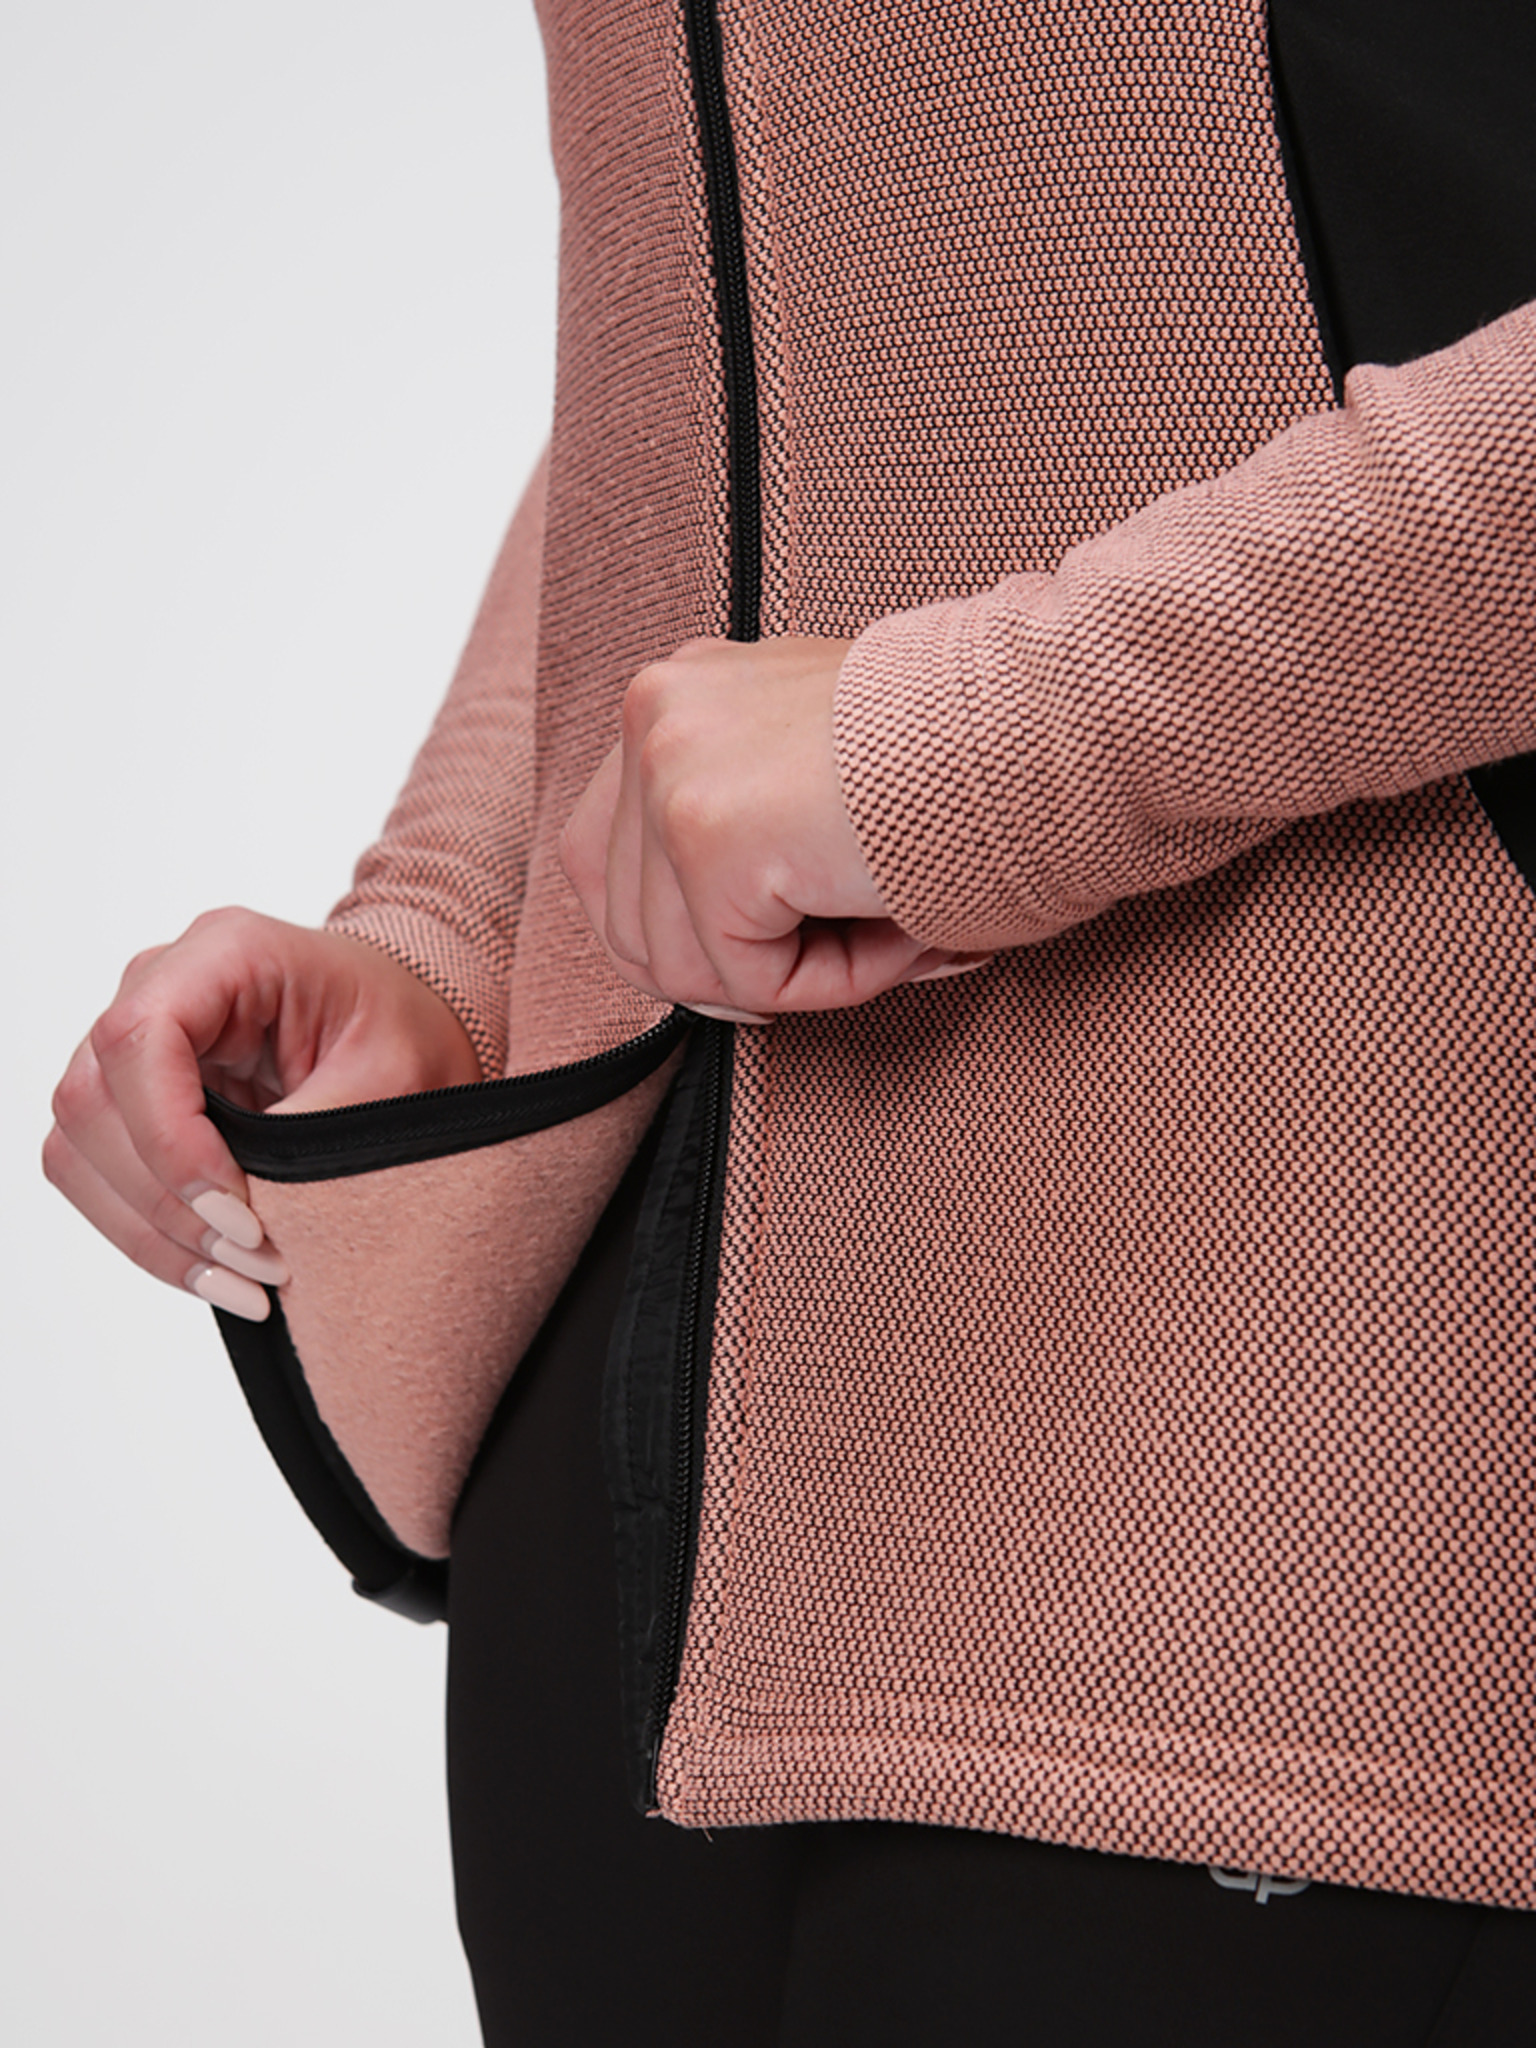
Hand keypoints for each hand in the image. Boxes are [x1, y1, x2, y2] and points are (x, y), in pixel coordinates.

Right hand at [43, 910, 480, 1320]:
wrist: (410, 1024)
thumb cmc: (406, 1029)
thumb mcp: (395, 1079)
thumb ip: (317, 1135)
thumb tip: (250, 1221)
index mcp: (227, 953)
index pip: (140, 1039)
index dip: (172, 1140)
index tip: (242, 1215)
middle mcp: (162, 986)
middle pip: (93, 1104)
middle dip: (167, 1203)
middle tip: (257, 1258)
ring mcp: (136, 1043)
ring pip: (80, 1150)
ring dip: (152, 1231)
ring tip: (246, 1279)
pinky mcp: (133, 1098)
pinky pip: (100, 1176)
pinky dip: (150, 1235)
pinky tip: (218, 1272)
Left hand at [559, 635, 988, 1020]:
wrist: (1047, 724)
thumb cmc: (968, 756)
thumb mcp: (819, 777)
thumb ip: (750, 835)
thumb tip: (719, 969)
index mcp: (679, 693)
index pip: (608, 861)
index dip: (693, 934)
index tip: (794, 938)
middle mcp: (656, 713)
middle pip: (630, 925)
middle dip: (743, 965)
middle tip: (862, 941)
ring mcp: (671, 772)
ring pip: (683, 967)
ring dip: (795, 975)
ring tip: (892, 920)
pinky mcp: (710, 836)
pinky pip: (745, 979)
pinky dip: (830, 982)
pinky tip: (898, 924)